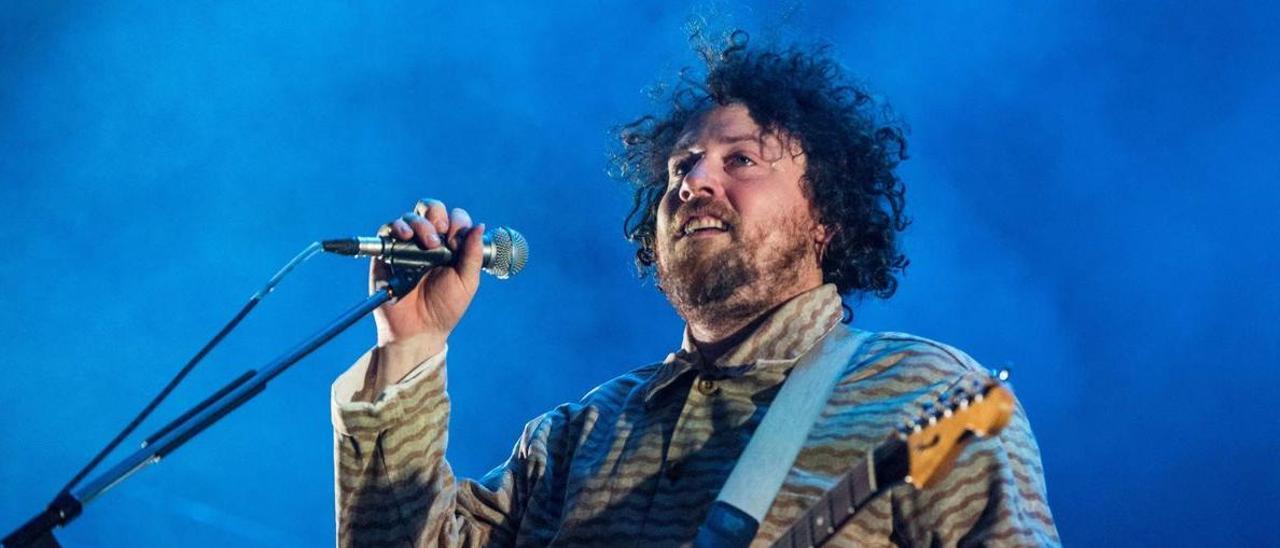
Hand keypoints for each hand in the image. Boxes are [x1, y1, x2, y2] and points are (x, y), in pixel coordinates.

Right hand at [370, 199, 484, 355]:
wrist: (419, 330)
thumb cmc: (445, 308)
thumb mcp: (467, 282)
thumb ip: (473, 254)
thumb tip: (480, 226)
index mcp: (450, 246)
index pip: (455, 219)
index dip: (458, 222)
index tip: (458, 240)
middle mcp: (428, 241)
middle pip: (431, 210)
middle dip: (438, 215)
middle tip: (442, 232)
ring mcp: (407, 246)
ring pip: (411, 217)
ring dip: (420, 223)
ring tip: (427, 243)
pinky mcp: (387, 253)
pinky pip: (388, 230)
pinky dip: (397, 227)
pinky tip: (406, 236)